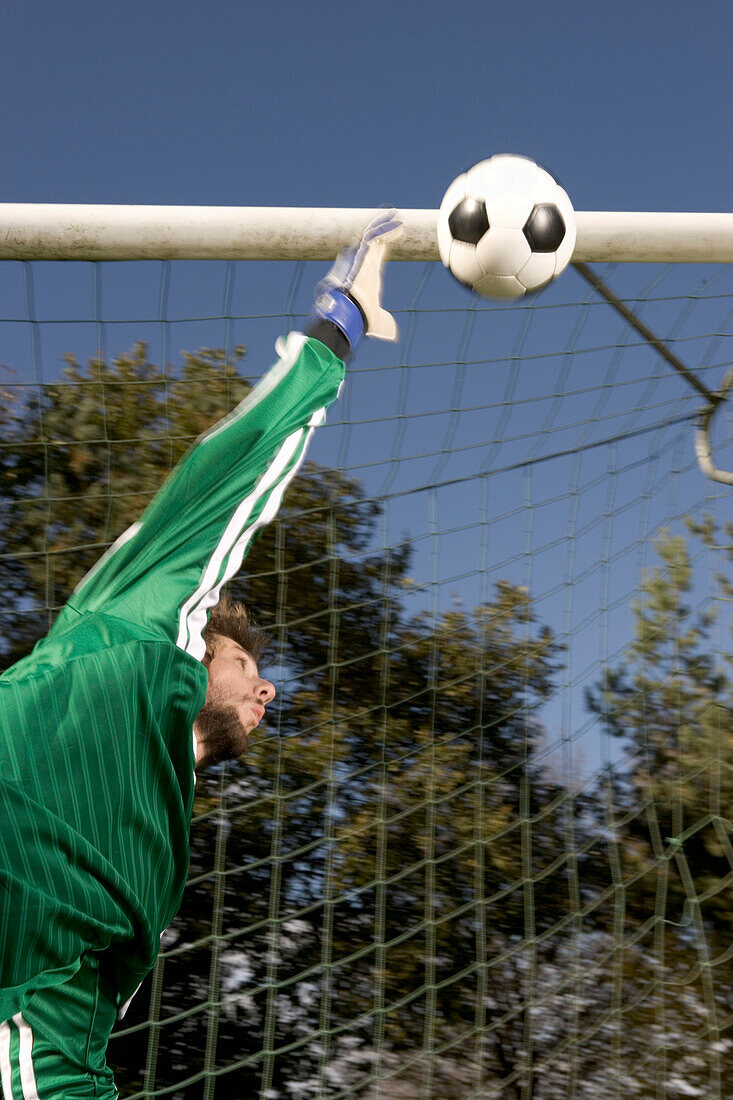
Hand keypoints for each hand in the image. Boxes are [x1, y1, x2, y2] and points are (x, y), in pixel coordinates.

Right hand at [313, 207, 402, 342]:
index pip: (376, 255)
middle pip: (373, 241)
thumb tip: (393, 334)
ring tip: (395, 213)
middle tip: (394, 217)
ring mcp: (362, 259)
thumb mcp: (379, 322)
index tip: (394, 234)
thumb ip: (386, 324)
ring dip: (384, 225)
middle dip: (382, 228)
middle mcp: (364, 265)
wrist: (352, 314)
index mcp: (369, 275)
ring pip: (372, 236)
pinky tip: (396, 224)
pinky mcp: (362, 257)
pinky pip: (373, 238)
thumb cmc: (361, 319)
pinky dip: (384, 230)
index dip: (384, 243)